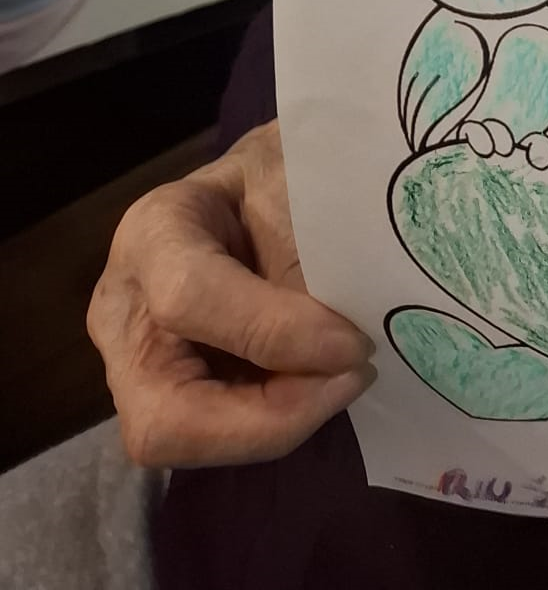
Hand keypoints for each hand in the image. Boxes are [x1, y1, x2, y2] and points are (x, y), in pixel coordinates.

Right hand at [88, 120, 373, 466]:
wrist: (269, 180)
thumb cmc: (282, 171)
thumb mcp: (300, 181)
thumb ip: (310, 250)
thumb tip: (344, 336)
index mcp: (153, 231)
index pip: (190, 298)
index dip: (276, 334)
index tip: (354, 343)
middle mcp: (125, 311)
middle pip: (163, 416)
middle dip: (268, 418)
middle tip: (350, 381)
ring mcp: (135, 364)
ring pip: (186, 444)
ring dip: (278, 425)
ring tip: (343, 380)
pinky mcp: (166, 395)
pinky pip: (215, 438)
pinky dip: (277, 422)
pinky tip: (323, 385)